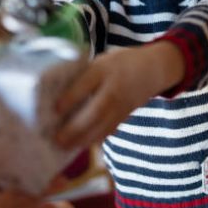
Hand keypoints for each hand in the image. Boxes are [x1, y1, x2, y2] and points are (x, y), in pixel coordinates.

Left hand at [54, 41, 184, 148]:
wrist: (152, 69)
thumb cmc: (119, 62)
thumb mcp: (101, 60)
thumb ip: (84, 74)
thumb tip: (57, 93)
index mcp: (104, 69)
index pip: (86, 84)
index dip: (70, 98)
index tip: (55, 110)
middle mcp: (114, 88)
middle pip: (95, 111)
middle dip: (75, 128)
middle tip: (56, 139)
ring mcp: (122, 104)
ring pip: (103, 125)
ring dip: (82, 139)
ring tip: (64, 147)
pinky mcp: (126, 115)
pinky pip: (110, 130)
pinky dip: (95, 139)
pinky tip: (80, 145)